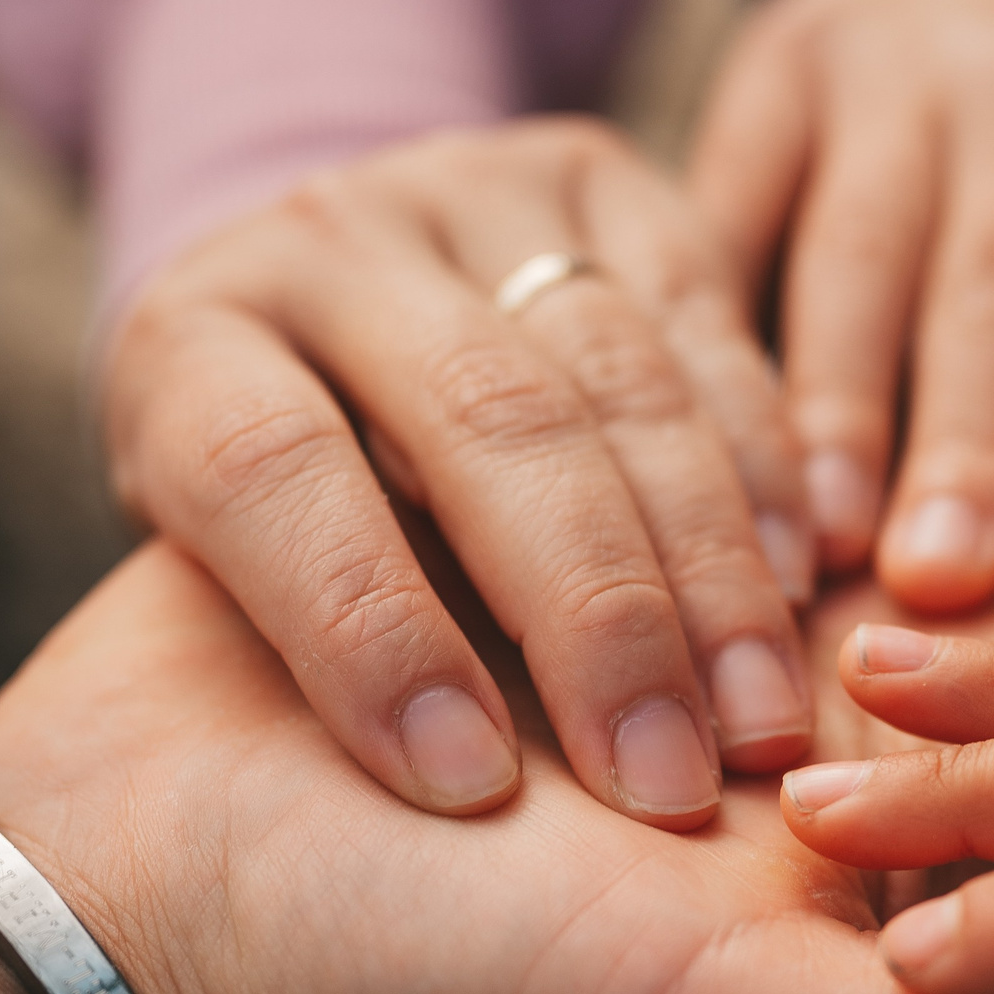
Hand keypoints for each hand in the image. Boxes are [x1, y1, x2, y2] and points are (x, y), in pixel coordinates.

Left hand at [106, 119, 814, 832]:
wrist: (316, 304)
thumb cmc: (273, 512)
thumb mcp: (212, 572)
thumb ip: (292, 648)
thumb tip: (425, 814)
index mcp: (189, 340)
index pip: (267, 471)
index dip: (366, 632)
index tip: (466, 793)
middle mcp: (325, 239)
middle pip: (480, 419)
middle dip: (591, 616)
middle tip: (664, 790)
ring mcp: (470, 187)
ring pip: (616, 370)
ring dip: (708, 562)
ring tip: (761, 723)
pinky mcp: (601, 179)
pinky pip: (709, 320)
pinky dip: (765, 462)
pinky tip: (803, 580)